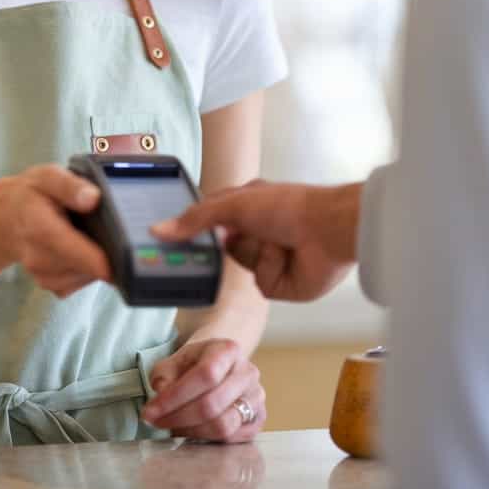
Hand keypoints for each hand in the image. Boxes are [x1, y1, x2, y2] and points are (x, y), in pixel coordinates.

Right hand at [0, 165, 111, 297]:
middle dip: (101, 253)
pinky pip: (79, 282)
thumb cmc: (31, 195)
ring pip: (83, 276)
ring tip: (87, 235)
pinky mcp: (50, 284)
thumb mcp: (47, 177)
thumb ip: (69, 185)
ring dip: (94, 260)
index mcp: (37, 224)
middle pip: (80, 266)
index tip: (113, 264)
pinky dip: (87, 268)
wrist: (7, 218)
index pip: (65, 246)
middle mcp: (36, 255)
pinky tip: (82, 249)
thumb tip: (93, 198)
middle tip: (105, 230)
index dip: (91, 258)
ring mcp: (42, 273)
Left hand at [141, 339, 265, 441]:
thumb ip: (163, 374)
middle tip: (156, 422)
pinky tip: (191, 431)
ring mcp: (256, 397)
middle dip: (178, 418)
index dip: (175, 397)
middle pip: (212, 404)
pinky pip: (232, 439)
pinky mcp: (258, 420)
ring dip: (192, 431)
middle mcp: (247, 373)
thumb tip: (160, 392)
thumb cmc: (195, 363)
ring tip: (173, 426)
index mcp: (228, 350)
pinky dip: (207, 439)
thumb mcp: (175, 360)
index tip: (150, 411)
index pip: (205, 375)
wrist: (220, 365)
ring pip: (223, 426)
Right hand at [151, 181, 360, 301]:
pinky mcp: (280, 284)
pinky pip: (259, 283)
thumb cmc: (288, 206)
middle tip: (232, 236)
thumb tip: (159, 229)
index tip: (171, 237)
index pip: (208, 219)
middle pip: (220, 247)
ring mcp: (268, 259)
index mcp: (245, 207)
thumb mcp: (233, 204)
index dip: (192, 228)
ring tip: (277, 241)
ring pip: (240, 265)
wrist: (329, 230)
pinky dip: (270, 269)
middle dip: (225, 244)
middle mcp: (256, 232)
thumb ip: (195, 218)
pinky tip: (286, 257)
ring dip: (256, 252)